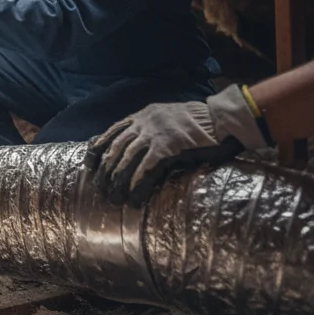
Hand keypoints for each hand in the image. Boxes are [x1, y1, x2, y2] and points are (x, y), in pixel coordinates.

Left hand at [86, 84, 266, 206]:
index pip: (110, 133)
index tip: (89, 166)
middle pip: (115, 149)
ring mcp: (155, 134)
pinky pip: (147, 168)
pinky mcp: (168, 147)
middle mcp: (144, 122)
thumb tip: (137, 149)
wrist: (224, 119)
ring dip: (118, 182)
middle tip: (100, 191)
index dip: (97, 150)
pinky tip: (134, 198)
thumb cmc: (200, 124)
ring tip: (114, 199)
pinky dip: (138, 185)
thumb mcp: (167, 119)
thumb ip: (151, 130)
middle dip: (105, 172)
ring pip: (127, 160)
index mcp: (143, 116)